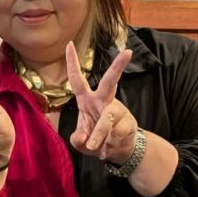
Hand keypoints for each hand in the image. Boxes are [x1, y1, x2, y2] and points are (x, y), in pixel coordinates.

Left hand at [66, 43, 136, 163]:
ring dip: (99, 136)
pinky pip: (115, 135)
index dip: (71, 63)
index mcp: (87, 100)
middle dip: (118, 67)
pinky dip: (107, 147)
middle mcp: (103, 100)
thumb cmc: (95, 140)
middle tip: (128, 52)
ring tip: (96, 148)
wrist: (118, 152)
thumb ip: (78, 138)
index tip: (69, 44)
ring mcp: (117, 111)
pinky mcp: (128, 123)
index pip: (77, 79)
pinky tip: (107, 150)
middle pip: (110, 82)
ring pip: (107, 120)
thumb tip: (83, 138)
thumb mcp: (81, 141)